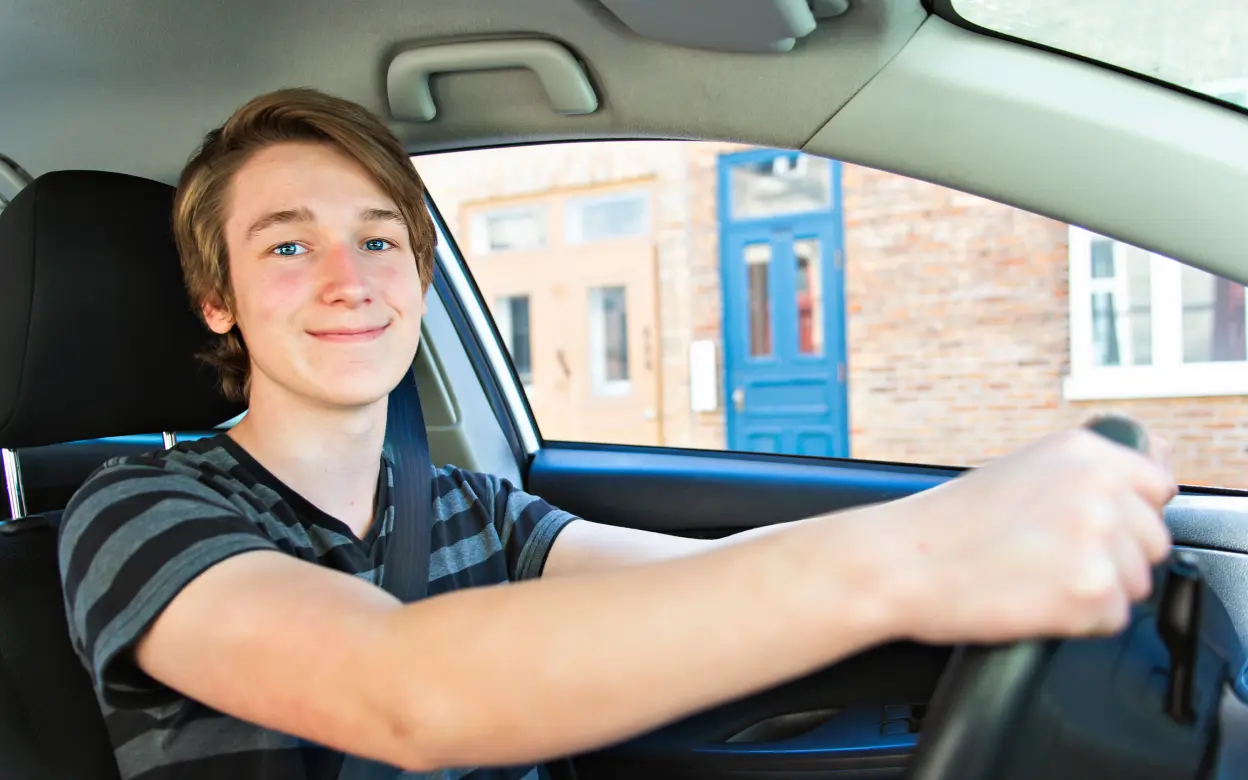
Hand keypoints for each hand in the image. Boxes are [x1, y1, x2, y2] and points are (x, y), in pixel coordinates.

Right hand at [869, 423, 1176, 645]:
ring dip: (1093, 590)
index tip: (1085, 530)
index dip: (1124, 516)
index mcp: (1083, 451)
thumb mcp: (1022, 471)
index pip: (1156, 487)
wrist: (899, 562)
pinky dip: (1075, 622)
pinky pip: (1111, 620)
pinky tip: (1030, 601)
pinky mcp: (1091, 590)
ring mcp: (1099, 537)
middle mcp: (1099, 486)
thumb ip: (1086, 475)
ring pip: (1136, 583)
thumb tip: (1150, 479)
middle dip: (1111, 558)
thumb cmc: (946, 524)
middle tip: (1045, 558)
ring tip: (1032, 578)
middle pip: (1152, 542)